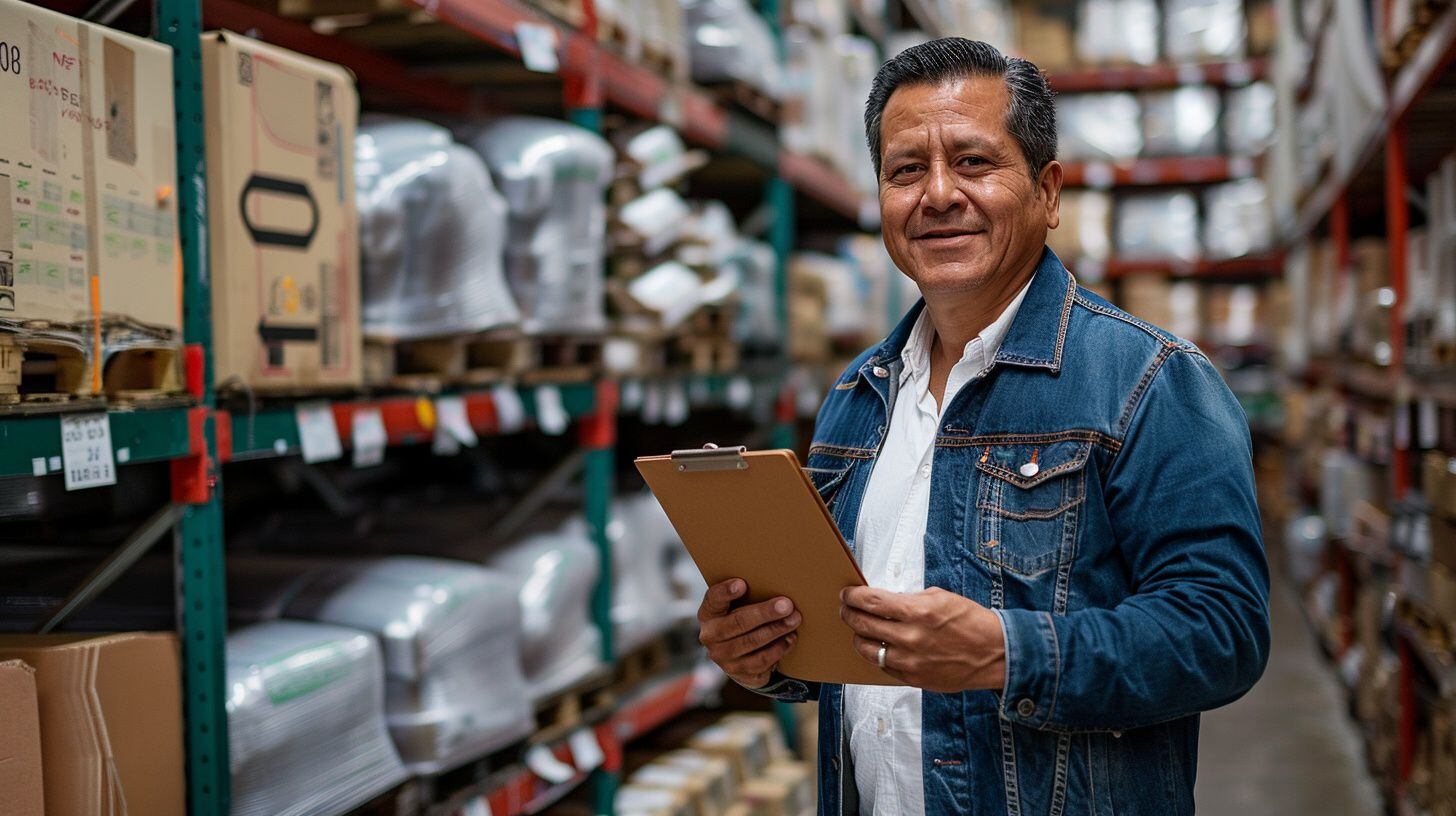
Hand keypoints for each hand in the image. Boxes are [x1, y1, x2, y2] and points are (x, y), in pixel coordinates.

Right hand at [698, 579, 802, 688]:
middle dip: (765, 613)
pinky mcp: (737, 672)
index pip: (713, 599)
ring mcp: (722, 656)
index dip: (726, 592)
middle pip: (738, 622)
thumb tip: (777, 583)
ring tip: (794, 620)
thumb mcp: (738, 606)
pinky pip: (761, 661)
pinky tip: (790, 638)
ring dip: (776, 630)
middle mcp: (710, 635)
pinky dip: (778, 649)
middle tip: (787, 605)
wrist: (740, 656)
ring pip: (752, 642)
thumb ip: (749, 596)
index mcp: (708, 613)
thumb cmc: (743, 620)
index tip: (742, 584)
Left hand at [840, 586, 1005, 692]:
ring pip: (868, 650)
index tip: (847, 594)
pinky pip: (884, 667)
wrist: (995, 654)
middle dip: (849, 614)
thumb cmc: (970, 622)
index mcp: (917, 611)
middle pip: (863, 624)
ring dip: (859, 638)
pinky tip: (879, 648)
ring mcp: (910, 661)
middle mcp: (910, 637)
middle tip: (846, 609)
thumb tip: (886, 601)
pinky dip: (878, 656)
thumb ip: (910, 600)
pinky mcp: (914, 679)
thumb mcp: (940, 597)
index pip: (871, 601)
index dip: (853, 596)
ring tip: (859, 631)